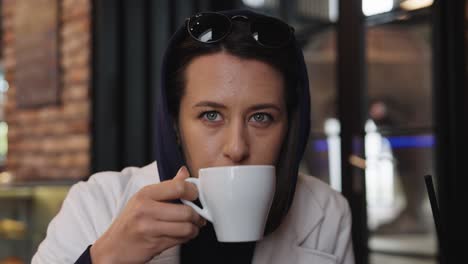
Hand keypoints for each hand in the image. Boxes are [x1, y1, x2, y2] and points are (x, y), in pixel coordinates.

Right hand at [90, 166, 204, 263]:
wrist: (114, 247)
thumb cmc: (131, 221)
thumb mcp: (144, 198)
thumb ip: (168, 186)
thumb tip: (184, 172)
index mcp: (145, 194)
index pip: (178, 187)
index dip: (193, 192)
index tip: (196, 196)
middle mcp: (146, 210)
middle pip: (186, 211)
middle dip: (197, 215)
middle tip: (198, 216)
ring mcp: (149, 228)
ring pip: (186, 228)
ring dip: (194, 229)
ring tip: (192, 226)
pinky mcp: (154, 245)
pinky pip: (181, 240)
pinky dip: (186, 238)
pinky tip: (181, 235)